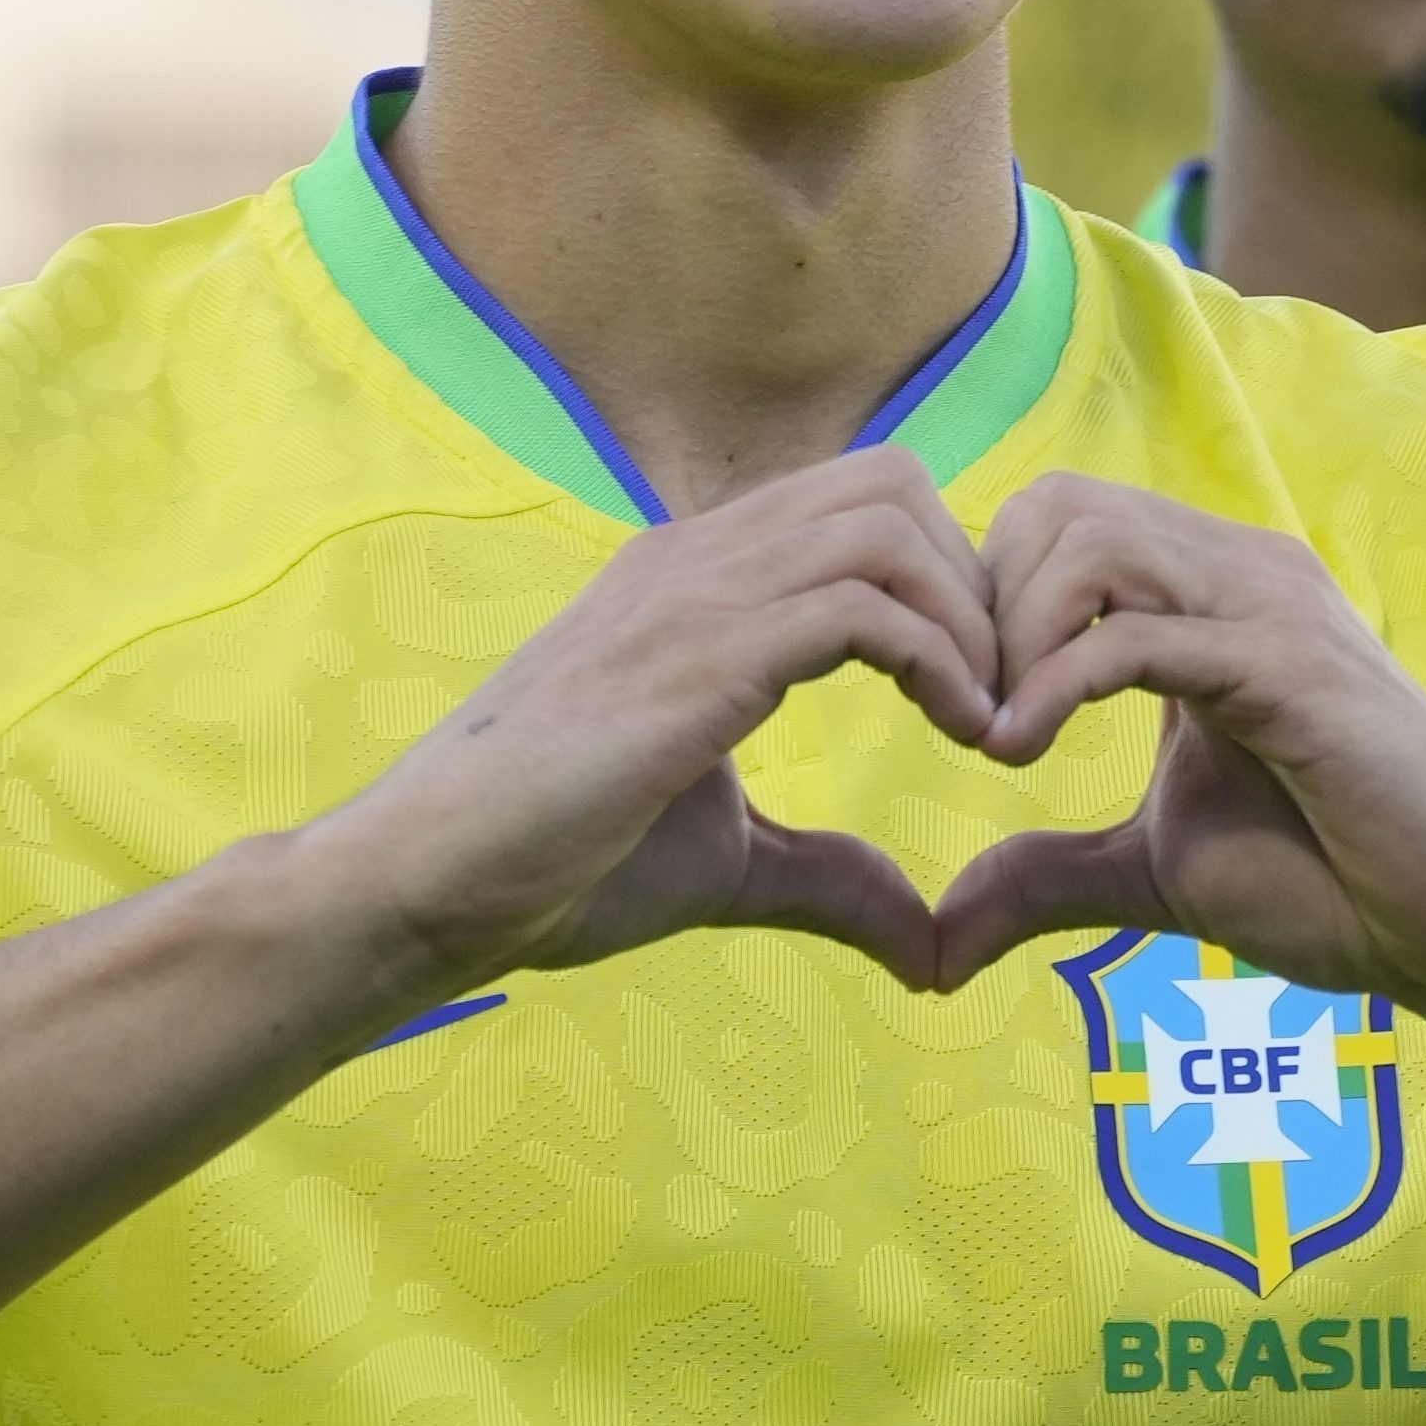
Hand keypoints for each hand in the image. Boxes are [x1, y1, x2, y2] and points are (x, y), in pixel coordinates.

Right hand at [313, 448, 999, 994]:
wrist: (425, 883)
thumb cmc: (549, 866)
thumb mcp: (727, 865)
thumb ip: (830, 877)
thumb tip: (929, 942)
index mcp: (696, 581)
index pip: (861, 504)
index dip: (946, 587)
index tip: (976, 697)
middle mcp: (695, 559)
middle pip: (892, 483)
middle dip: (974, 585)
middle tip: (999, 701)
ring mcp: (692, 593)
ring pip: (889, 522)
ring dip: (971, 621)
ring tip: (987, 725)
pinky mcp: (697, 655)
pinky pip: (865, 604)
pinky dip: (942, 660)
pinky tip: (960, 737)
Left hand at [923, 478, 1425, 1006]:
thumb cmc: (1336, 885)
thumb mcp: (1153, 872)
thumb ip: (1048, 874)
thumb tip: (939, 937)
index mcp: (1209, 594)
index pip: (1056, 519)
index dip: (980, 602)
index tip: (958, 708)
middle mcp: (1240, 572)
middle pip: (1056, 503)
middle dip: (980, 604)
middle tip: (962, 715)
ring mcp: (1271, 608)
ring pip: (1088, 541)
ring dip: (1009, 634)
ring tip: (994, 736)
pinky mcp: (1291, 668)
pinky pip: (1135, 633)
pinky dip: (1050, 683)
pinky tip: (1019, 750)